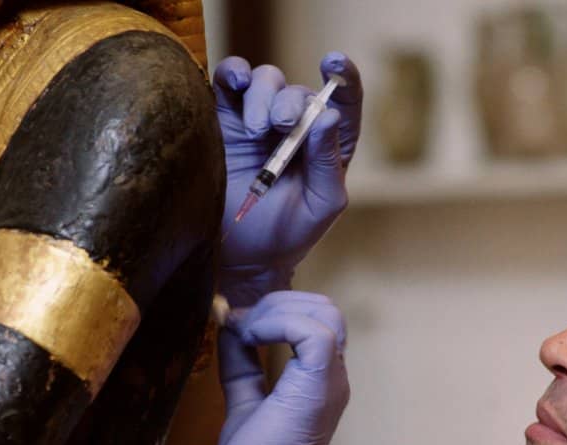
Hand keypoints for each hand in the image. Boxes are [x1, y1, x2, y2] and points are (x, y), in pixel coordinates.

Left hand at [210, 292, 349, 444]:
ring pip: (324, 313)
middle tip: (241, 324)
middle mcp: (335, 377)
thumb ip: (242, 362)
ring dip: (277, 311)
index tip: (236, 324)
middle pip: (324, 310)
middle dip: (277, 304)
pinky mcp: (318, 386)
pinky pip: (312, 331)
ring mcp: (331, 381)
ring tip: (246, 331)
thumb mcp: (244, 396)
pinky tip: (250, 337)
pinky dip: (277, 323)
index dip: (276, 311)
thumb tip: (229, 325)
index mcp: (321, 380)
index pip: (316, 321)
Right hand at [215, 53, 362, 306]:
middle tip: (278, 125)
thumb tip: (327, 116)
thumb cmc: (286, 234)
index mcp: (325, 144)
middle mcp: (294, 127)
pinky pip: (228, 81)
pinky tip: (235, 83)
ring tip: (255, 129)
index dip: (342, 76)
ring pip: (264, 80)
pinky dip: (233, 73)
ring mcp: (256, 121)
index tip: (332, 64)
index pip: (343, 99)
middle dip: (290, 102)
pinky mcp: (223, 121)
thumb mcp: (321, 204)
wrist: (240, 257)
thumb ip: (328, 162)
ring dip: (263, 95)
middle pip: (298, 91)